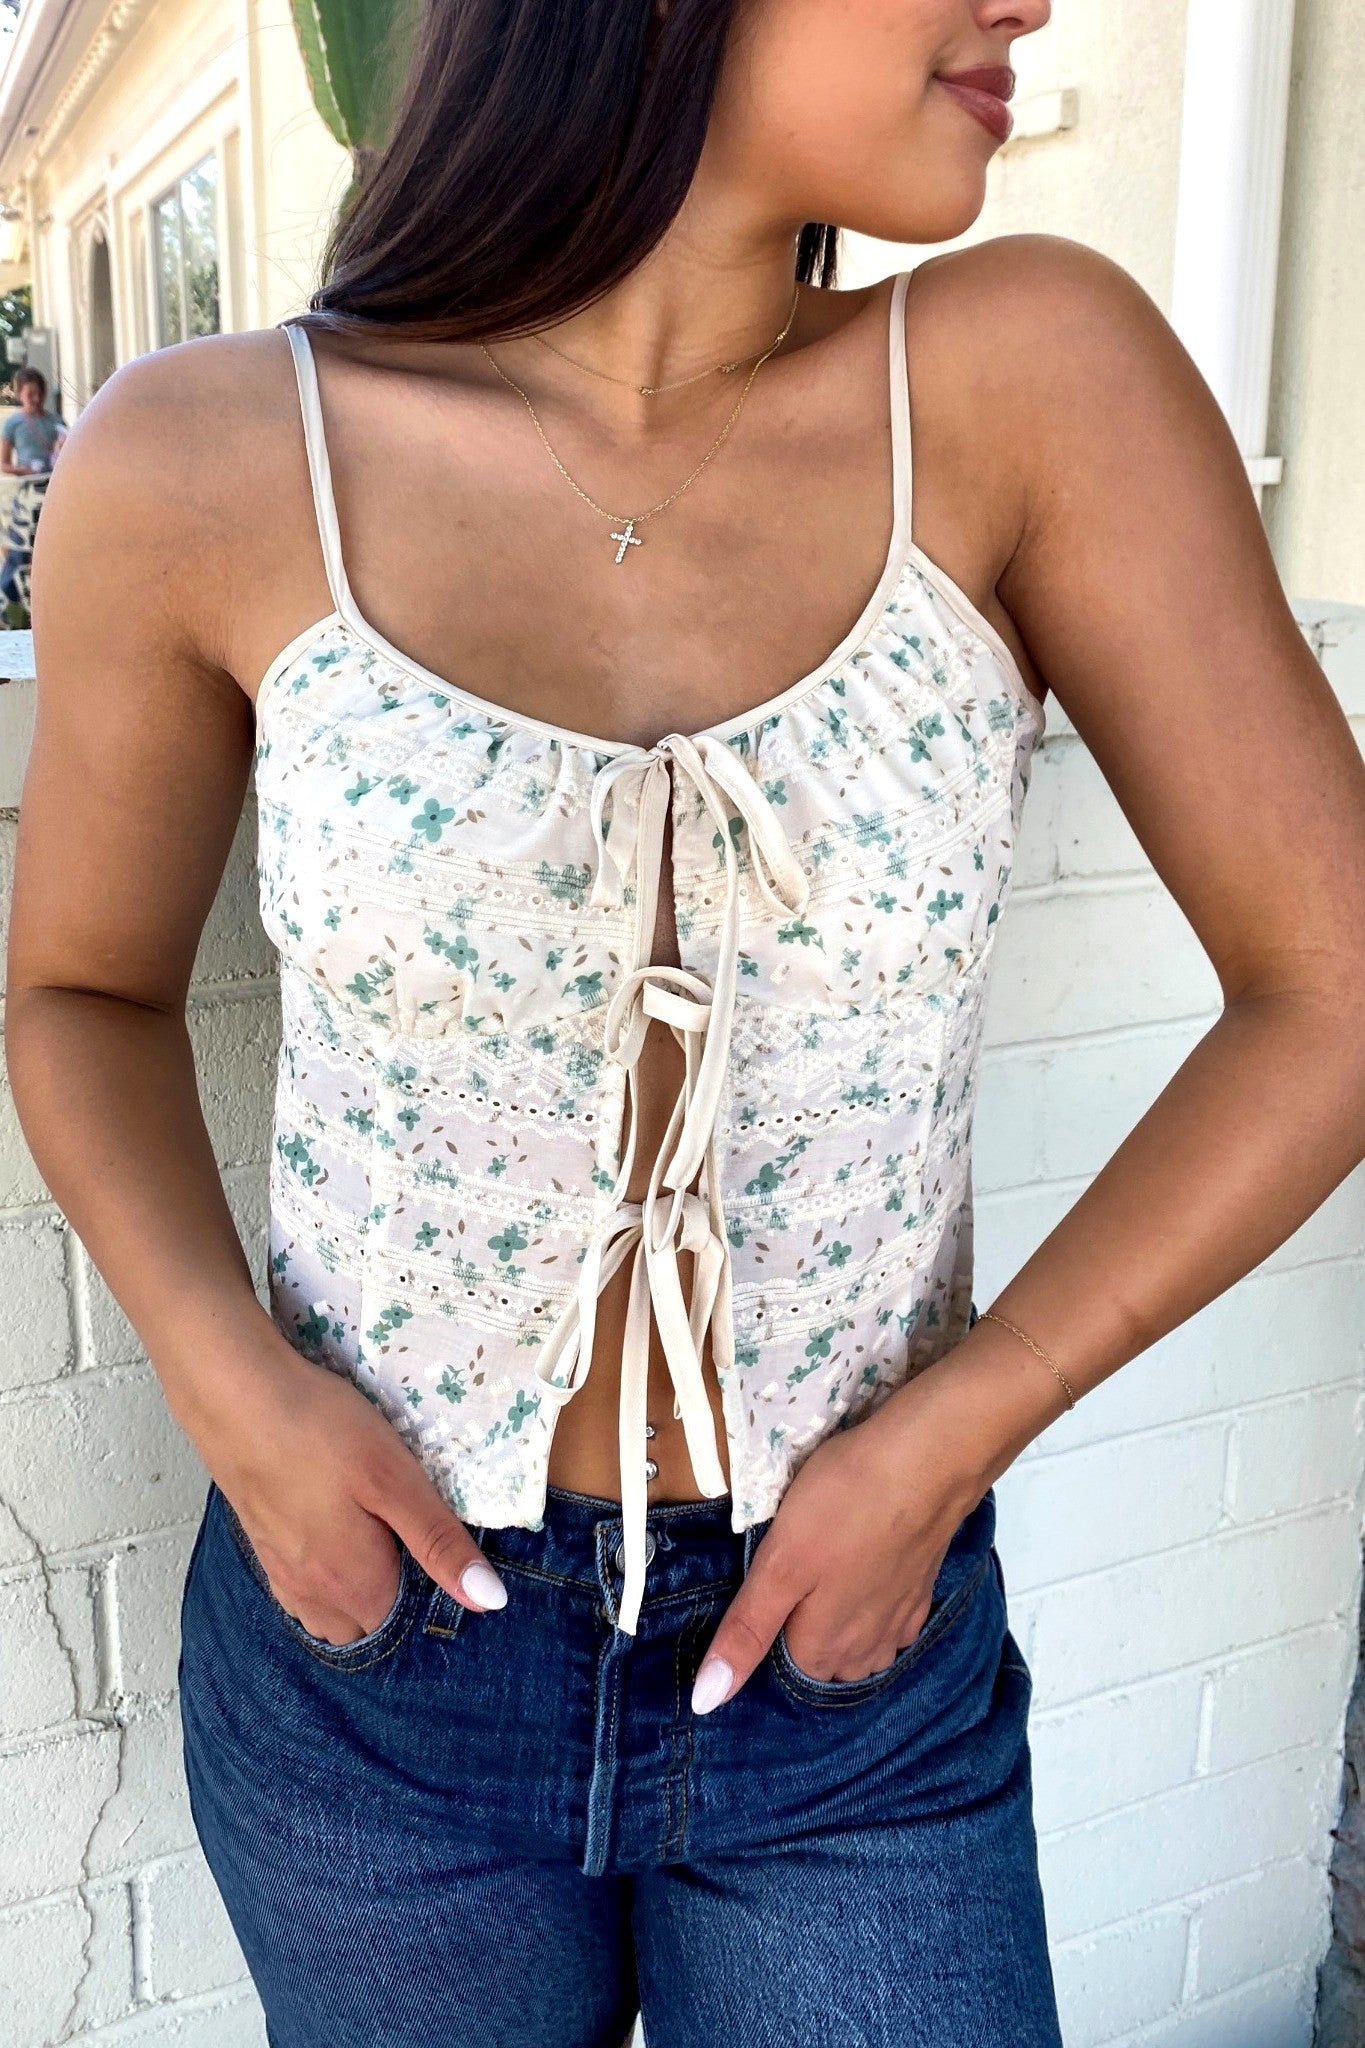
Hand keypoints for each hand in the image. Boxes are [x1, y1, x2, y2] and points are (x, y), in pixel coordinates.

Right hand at [171, 1334, 508, 1643]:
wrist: (234, 1396)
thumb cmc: (321, 1432)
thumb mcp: (395, 1480)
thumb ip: (439, 1542)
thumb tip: (491, 1602)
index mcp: (355, 1587)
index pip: (405, 1626)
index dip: (431, 1598)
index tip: (444, 1554)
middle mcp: (314, 1595)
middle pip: (366, 1626)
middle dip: (395, 1602)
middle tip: (416, 1543)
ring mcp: (281, 1572)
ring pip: (329, 1613)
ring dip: (357, 1595)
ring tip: (381, 1543)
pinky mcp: (261, 1545)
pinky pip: (302, 1589)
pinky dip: (325, 1580)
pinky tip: (334, 1536)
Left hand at [689, 1359, 995, 1712]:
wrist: (926, 1461)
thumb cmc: (843, 1505)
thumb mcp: (779, 1565)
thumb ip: (747, 1631)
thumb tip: (707, 1701)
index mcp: (824, 1648)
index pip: (781, 1669)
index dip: (764, 1634)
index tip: (760, 1591)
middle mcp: (866, 1649)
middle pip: (823, 1662)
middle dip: (802, 1635)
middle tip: (787, 1578)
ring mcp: (901, 1621)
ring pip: (860, 1646)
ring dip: (840, 1627)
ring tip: (821, 1579)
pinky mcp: (922, 1591)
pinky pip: (889, 1620)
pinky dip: (872, 1607)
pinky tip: (863, 1574)